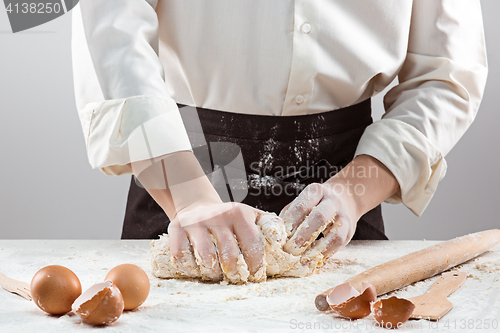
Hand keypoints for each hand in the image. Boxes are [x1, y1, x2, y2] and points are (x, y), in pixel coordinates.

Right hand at [167, 201, 265, 282]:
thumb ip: (268, 226)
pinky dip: (190, 269)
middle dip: (235, 273)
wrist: (197, 205)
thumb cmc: (229, 218)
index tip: (255, 275)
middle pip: (229, 255)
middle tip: (236, 278)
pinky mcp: (176, 228)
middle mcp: (216, 215)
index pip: (252, 243)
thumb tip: (283, 242)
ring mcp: (195, 222)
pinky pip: (182, 257)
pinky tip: (198, 269)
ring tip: (217, 275)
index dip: (256, 264)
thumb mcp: (250, 215)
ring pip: (205, 258)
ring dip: (213, 273)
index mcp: (238, 212)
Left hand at [280, 155, 398, 266]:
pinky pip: (338, 243)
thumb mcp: (303, 202)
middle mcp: (331, 201)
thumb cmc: (315, 204)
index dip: (291, 223)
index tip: (281, 237)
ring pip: (333, 233)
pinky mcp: (349, 230)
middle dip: (304, 235)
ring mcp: (343, 215)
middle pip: (319, 217)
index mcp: (315, 191)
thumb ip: (290, 215)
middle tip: (291, 249)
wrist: (345, 199)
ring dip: (317, 247)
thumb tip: (275, 233)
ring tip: (302, 258)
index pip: (301, 206)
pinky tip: (314, 258)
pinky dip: (326, 252)